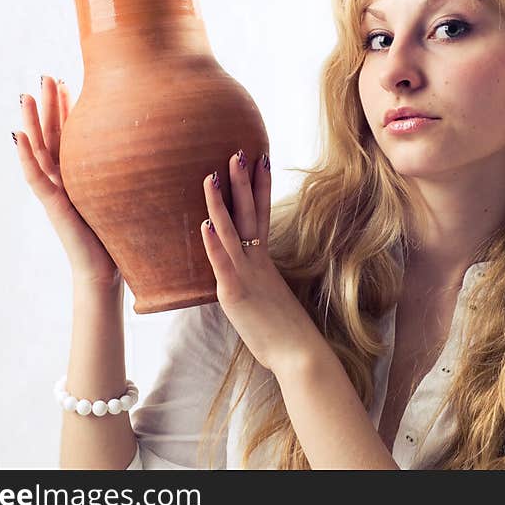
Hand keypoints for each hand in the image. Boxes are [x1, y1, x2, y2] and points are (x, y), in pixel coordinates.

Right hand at [14, 76, 120, 287]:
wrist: (108, 269)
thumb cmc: (121, 235)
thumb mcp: (128, 195)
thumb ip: (134, 174)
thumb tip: (162, 151)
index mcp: (81, 175)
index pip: (71, 135)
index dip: (67, 110)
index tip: (70, 83)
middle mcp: (65, 180)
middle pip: (53, 135)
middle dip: (49, 106)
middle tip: (47, 76)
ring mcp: (55, 191)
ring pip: (39, 150)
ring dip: (31, 122)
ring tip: (26, 94)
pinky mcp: (53, 206)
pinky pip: (35, 177)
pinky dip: (25, 157)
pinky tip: (19, 136)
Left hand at [200, 150, 328, 372]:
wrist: (299, 353)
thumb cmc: (284, 329)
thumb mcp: (268, 296)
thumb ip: (258, 278)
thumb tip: (251, 271)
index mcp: (263, 260)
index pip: (261, 214)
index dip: (260, 186)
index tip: (260, 158)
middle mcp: (256, 261)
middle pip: (249, 213)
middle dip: (243, 181)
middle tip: (238, 151)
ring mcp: (246, 275)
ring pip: (232, 231)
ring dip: (220, 202)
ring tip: (211, 175)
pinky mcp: (236, 294)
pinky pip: (223, 264)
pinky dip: (214, 242)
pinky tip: (204, 223)